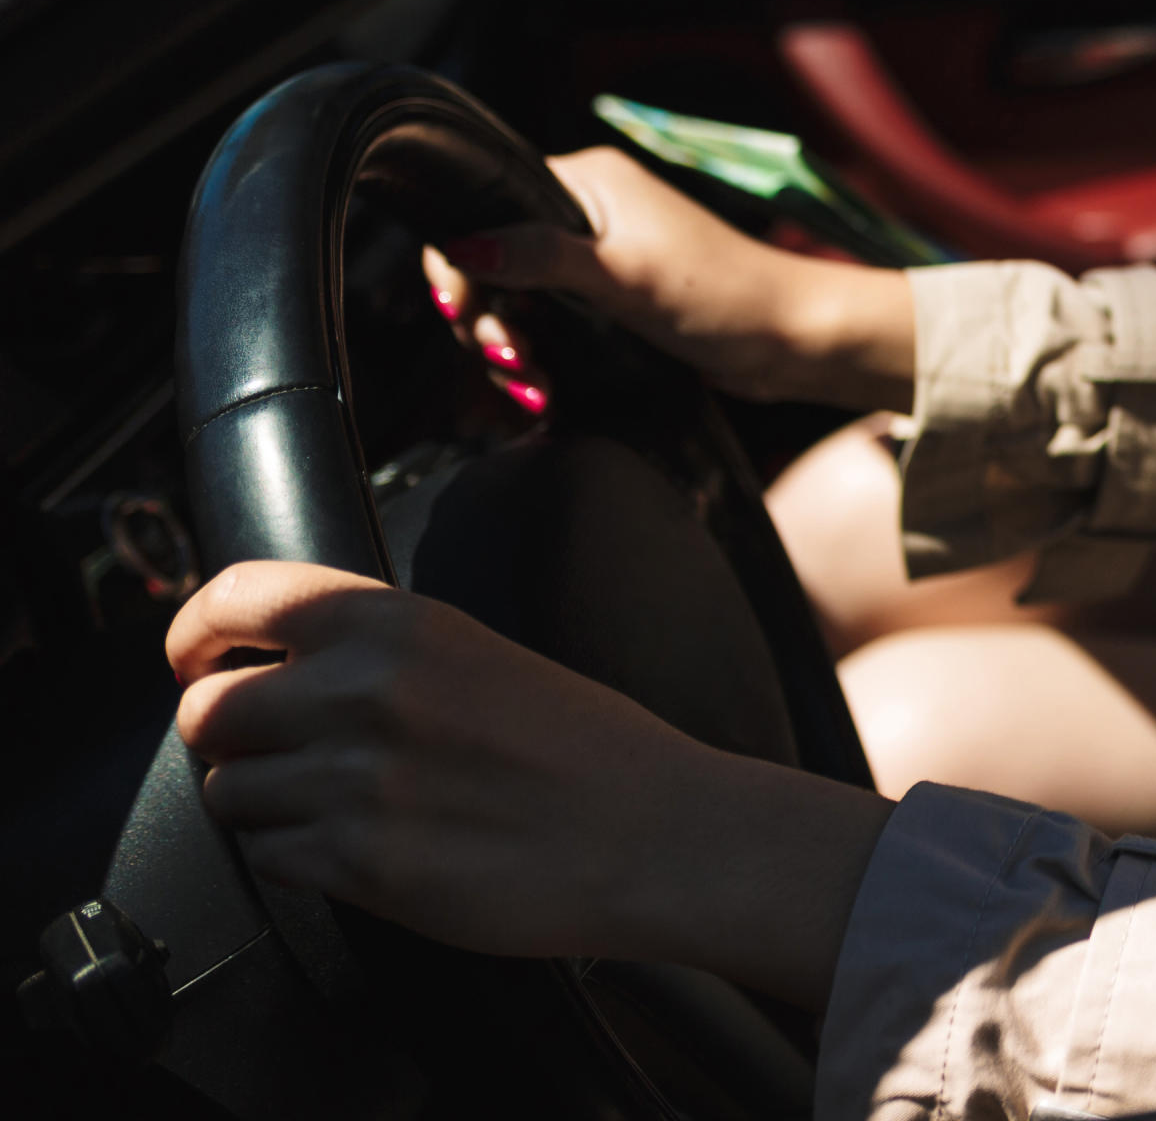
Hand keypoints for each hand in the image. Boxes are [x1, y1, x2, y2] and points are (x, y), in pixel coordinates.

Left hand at [172, 561, 890, 1006]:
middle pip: (204, 710)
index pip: (234, 599)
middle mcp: (364, 691)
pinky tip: (359, 847)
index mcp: (398, 623)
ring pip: (225, 792)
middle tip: (280, 752)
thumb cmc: (587, 747)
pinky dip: (294, 859)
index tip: (197, 659)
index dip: (193, 634)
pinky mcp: (356, 863)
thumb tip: (276, 661)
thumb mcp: (478, 651)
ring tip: (337, 805)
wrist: (654, 832)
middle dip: (230, 738)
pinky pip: (265, 857)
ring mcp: (355, 780)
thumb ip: (376, 646)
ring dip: (263, 804)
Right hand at [425, 148, 915, 411]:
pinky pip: (544, 325)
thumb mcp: (624, 275)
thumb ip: (541, 257)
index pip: (483, 207)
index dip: (459, 263)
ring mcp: (594, 257)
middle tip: (513, 360)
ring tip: (533, 387)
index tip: (463, 311)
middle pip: (489, 263)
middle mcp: (585, 212)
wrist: (787, 338)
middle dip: (487, 320)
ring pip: (512, 301)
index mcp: (587, 182)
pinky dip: (535, 360)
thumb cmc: (721, 293)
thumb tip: (465, 246)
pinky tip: (542, 392)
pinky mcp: (606, 300)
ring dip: (510, 349)